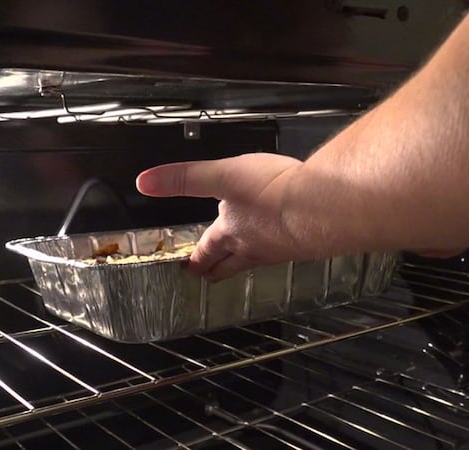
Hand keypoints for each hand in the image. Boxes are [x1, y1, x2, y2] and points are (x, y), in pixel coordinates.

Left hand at [136, 153, 303, 280]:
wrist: (323, 206)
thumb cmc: (273, 192)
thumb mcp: (221, 175)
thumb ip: (183, 179)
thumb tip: (145, 183)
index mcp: (230, 233)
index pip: (206, 251)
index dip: (195, 260)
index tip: (188, 269)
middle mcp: (254, 247)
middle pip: (231, 265)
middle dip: (217, 270)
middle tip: (209, 277)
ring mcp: (281, 248)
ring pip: (258, 259)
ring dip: (246, 261)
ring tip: (243, 261)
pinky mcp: (306, 242)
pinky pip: (286, 248)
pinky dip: (280, 247)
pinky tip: (286, 238)